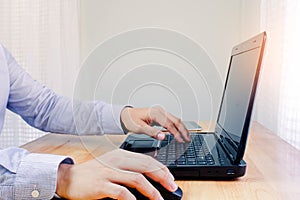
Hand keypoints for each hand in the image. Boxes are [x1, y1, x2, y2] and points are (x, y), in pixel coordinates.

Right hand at [56, 149, 177, 199]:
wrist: (69, 178)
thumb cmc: (93, 173)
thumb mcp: (112, 165)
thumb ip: (128, 168)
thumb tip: (149, 179)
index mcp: (121, 154)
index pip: (147, 160)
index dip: (161, 169)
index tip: (171, 178)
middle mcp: (116, 160)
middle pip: (146, 167)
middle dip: (162, 177)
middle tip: (172, 187)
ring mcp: (108, 172)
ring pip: (137, 179)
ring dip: (151, 191)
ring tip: (159, 199)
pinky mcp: (101, 184)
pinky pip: (121, 192)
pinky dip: (132, 199)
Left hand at [120, 106, 189, 142]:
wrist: (125, 115)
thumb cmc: (131, 120)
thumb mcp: (139, 128)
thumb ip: (152, 132)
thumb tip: (163, 137)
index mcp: (155, 113)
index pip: (169, 124)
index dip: (176, 133)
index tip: (180, 140)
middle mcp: (159, 111)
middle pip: (176, 120)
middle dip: (183, 130)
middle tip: (188, 139)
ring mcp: (161, 112)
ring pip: (175, 119)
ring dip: (181, 128)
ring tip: (187, 137)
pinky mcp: (160, 115)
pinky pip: (171, 120)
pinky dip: (177, 126)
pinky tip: (179, 132)